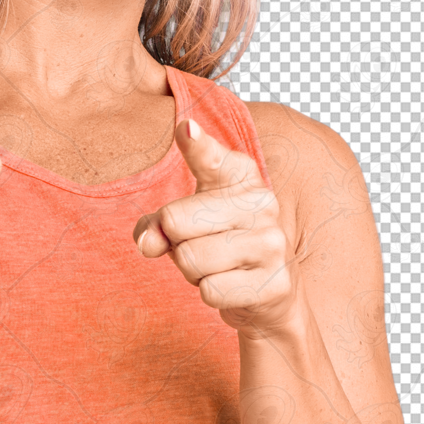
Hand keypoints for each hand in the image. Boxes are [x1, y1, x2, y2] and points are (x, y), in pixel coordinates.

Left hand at [133, 117, 297, 334]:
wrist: (267, 293)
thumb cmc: (218, 246)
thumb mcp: (184, 224)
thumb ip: (156, 224)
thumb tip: (148, 243)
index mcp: (241, 177)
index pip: (211, 157)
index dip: (196, 144)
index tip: (186, 129)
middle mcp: (262, 202)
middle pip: (175, 222)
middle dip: (174, 244)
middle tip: (200, 246)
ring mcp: (272, 243)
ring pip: (190, 259)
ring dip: (192, 272)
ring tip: (216, 267)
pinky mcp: (275, 282)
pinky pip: (210, 291)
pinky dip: (210, 294)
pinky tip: (231, 286)